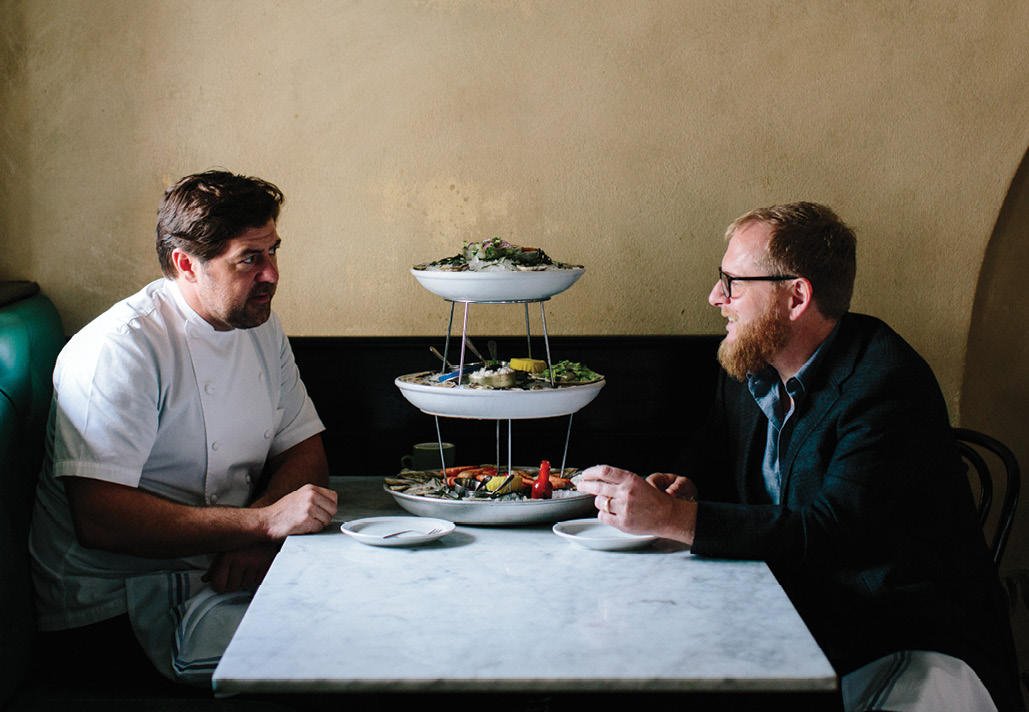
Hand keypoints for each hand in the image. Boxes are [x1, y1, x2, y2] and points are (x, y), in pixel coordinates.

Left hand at [203, 542, 277, 592]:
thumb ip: (214, 566)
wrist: (263, 525)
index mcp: (227, 557)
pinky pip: (259, 581)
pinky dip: (256, 577)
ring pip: (246, 585)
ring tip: (245, 569)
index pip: (219, 584)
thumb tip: (205, 579)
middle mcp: (241, 561)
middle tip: (234, 575)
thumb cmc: (241, 537)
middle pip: (233, 587)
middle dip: (233, 583)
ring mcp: (255, 563)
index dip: (219, 587)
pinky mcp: (267, 564)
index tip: (221, 586)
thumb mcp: (224, 548)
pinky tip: (254, 568)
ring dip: (245, 580)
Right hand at [261, 484, 337, 539]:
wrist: (266, 521)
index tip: (322, 511)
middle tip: (313, 520)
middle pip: (333, 509)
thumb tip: (329, 503)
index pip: (334, 497)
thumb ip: (314, 497)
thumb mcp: (298, 496)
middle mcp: (311, 496)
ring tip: (305, 523)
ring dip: (318, 525)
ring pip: (327, 520)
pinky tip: (302, 527)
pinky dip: (312, 531)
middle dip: (325, 517)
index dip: (329, 507)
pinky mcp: (306, 520)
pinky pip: (319, 528)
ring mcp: (309, 507)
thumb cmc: (281, 512)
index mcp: (310, 489)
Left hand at [578, 465, 695, 543]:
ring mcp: (623, 508)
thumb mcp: (638, 482)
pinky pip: (603, 517)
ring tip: (606, 502)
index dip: (591, 472)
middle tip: (581, 485)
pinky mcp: (622, 522)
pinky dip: (603, 514)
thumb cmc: (653, 499)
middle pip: (597, 487)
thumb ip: (620, 480)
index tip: (585, 474)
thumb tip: (597, 478)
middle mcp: (626, 493)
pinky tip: (609, 512)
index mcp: (630, 480)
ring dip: (599, 501)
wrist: (667, 515)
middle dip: (585, 485)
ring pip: (599, 502)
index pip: (604, 472)